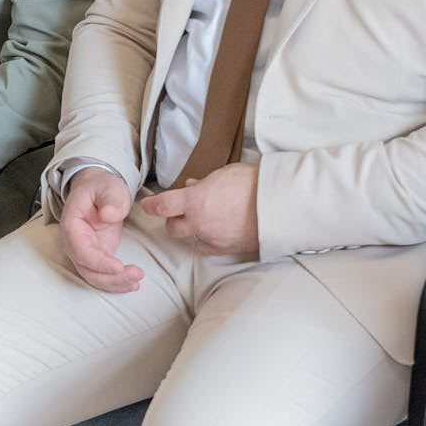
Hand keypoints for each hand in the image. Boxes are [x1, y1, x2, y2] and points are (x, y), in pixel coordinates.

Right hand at [59, 169, 141, 292]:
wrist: (97, 188)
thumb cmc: (100, 186)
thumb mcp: (108, 187)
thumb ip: (110, 199)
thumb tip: (108, 215)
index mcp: (71, 224)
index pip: (81, 250)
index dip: (99, 262)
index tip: (119, 266)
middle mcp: (74, 242)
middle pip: (87, 269)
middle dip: (111, 277)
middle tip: (135, 275)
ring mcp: (84, 251)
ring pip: (94, 276)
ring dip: (115, 283)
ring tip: (137, 281)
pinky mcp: (96, 255)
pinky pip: (102, 275)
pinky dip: (116, 283)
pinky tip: (132, 284)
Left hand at [141, 162, 258, 258]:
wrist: (277, 205)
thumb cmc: (252, 184)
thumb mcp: (222, 175)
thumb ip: (203, 183)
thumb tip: (192, 187)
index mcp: (194, 200)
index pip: (163, 205)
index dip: (152, 205)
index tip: (147, 205)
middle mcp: (199, 222)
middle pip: (172, 228)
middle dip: (173, 221)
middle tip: (181, 212)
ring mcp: (211, 238)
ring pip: (192, 238)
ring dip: (193, 230)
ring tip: (208, 219)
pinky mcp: (225, 249)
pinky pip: (209, 246)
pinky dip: (209, 239)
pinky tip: (219, 230)